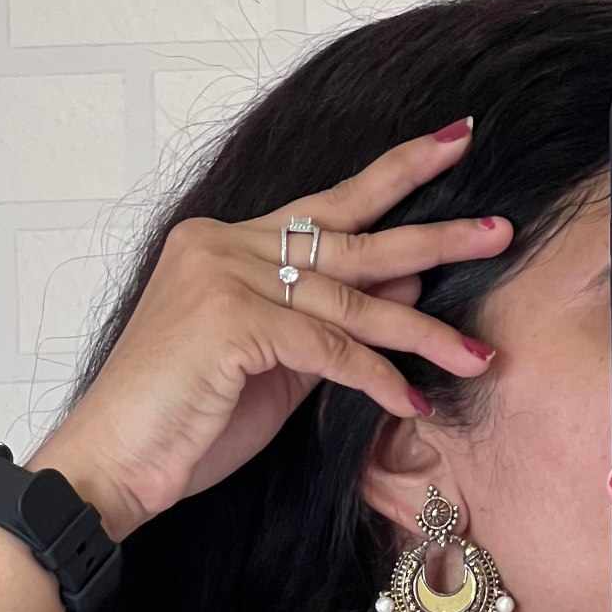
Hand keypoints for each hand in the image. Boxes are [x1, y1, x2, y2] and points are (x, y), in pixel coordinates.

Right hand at [42, 117, 509, 532]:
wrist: (110, 467)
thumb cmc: (185, 422)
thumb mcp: (277, 364)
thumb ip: (331, 320)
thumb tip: (404, 280)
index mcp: (225, 241)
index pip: (327, 205)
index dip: (394, 174)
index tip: (453, 144)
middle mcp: (223, 243)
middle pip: (351, 234)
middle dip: (434, 233)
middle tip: (500, 230)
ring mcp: (224, 277)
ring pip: (351, 300)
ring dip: (422, 332)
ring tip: (479, 350)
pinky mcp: (231, 321)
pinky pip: (331, 348)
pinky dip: (377, 379)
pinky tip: (414, 402)